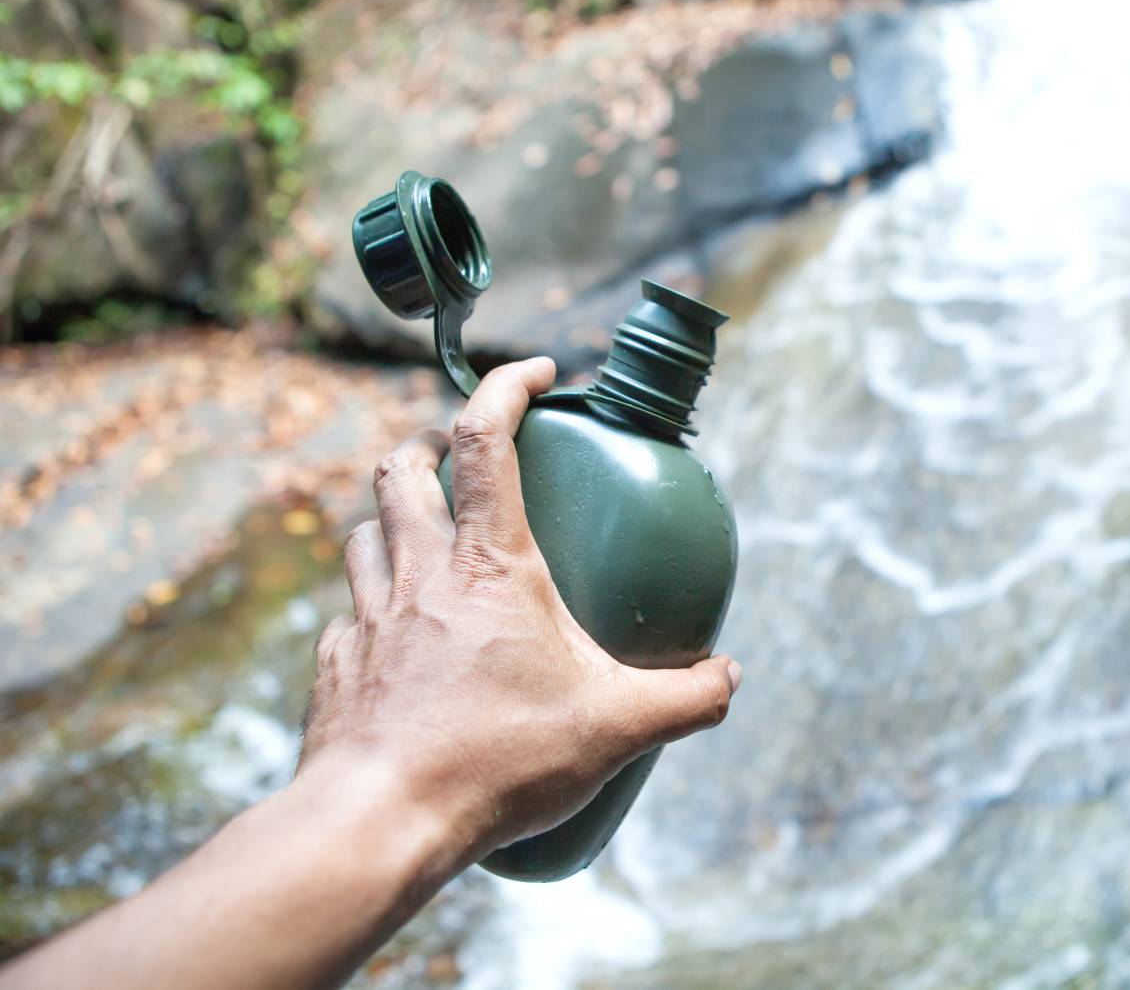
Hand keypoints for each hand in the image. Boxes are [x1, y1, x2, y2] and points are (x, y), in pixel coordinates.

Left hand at [298, 357, 741, 861]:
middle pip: (402, 468)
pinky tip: (397, 635)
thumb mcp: (617, 727)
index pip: (485, 439)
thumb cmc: (496, 761)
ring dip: (393, 516)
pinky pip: (348, 612)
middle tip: (461, 455)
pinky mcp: (336, 666)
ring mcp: (369, 617)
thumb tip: (728, 677)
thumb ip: (686, 698)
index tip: (538, 372)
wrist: (379, 821)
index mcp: (489, 564)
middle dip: (430, 442)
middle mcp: (419, 572)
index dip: (506, 387)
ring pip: (364, 532)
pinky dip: (372, 602)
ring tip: (426, 536)